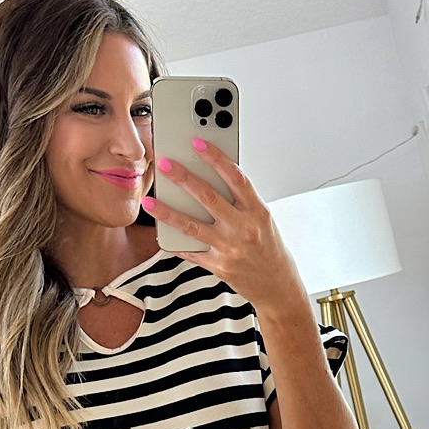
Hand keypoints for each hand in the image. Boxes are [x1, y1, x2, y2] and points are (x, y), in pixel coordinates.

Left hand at [143, 144, 311, 319]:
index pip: (235, 178)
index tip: (198, 143)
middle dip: (184, 178)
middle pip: (208, 198)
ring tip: (150, 201)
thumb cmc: (269, 248)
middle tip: (165, 163)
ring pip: (192, 226)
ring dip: (168, 212)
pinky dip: (175, 242)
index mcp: (257, 211)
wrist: (278, 286)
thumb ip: (241, 200)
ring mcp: (230, 249)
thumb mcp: (263, 219)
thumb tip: (213, 176)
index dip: (216, 158)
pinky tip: (160, 232)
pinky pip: (192, 252)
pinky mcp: (219, 266)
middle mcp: (244, 229)